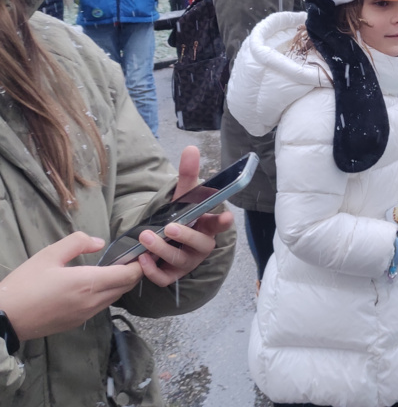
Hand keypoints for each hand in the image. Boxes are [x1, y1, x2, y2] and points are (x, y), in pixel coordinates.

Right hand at [0, 232, 143, 341]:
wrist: (5, 318)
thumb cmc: (25, 284)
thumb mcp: (48, 255)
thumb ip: (77, 243)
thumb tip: (99, 242)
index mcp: (89, 283)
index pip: (129, 275)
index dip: (139, 264)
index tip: (138, 252)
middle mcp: (93, 301)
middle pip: (127, 287)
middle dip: (132, 272)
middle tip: (126, 258)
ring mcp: (86, 315)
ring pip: (115, 297)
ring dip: (119, 284)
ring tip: (110, 269)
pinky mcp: (78, 323)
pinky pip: (101, 306)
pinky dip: (106, 294)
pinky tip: (92, 285)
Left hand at [136, 146, 233, 287]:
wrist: (164, 241)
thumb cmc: (180, 216)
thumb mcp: (182, 196)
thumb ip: (188, 175)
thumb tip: (191, 148)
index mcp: (207, 226)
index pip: (218, 224)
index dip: (223, 222)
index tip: (226, 217)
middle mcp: (200, 246)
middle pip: (200, 244)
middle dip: (186, 236)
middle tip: (170, 227)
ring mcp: (187, 261)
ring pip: (179, 259)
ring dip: (163, 249)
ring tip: (146, 237)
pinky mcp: (171, 274)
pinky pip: (164, 277)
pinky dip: (153, 270)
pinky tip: (142, 259)